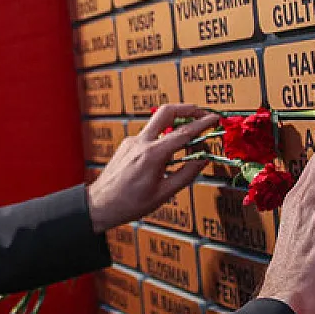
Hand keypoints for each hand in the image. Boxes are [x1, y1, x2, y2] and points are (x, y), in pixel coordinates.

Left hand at [86, 104, 219, 232]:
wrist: (100, 204)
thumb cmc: (129, 203)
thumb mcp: (164, 193)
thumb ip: (186, 174)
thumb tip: (203, 160)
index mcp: (152, 155)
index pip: (184, 133)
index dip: (202, 123)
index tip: (214, 119)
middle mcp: (141, 143)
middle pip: (166, 112)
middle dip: (186, 108)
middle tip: (200, 113)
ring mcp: (131, 141)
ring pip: (157, 123)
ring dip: (174, 124)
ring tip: (188, 136)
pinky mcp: (126, 145)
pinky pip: (148, 135)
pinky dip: (161, 137)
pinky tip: (167, 152)